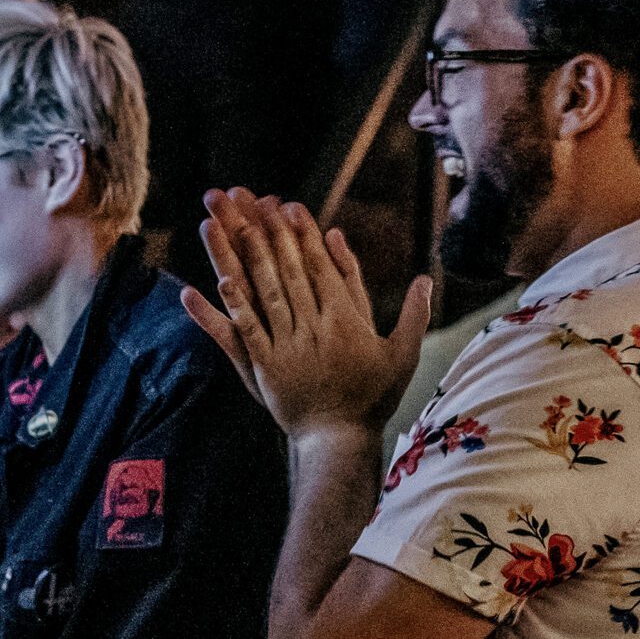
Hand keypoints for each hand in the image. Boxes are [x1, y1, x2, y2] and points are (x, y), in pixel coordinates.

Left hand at [179, 188, 433, 440]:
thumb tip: (425, 277)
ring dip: (242, 257)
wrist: (340, 438)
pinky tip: (214, 282)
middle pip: (286, 271)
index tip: (286, 205)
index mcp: (345, 318)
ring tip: (225, 225)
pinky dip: (229, 307)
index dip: (300, 234)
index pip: (319, 267)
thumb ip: (414, 312)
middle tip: (246, 200)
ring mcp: (287, 345)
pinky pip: (244, 331)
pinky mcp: (265, 366)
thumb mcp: (403, 352)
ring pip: (262, 293)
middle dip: (265, 232)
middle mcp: (314, 326)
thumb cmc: (374, 396)